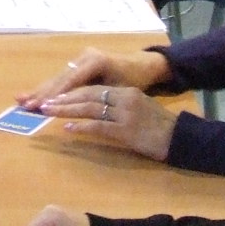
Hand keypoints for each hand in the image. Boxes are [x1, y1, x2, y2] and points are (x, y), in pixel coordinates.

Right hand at [16, 47, 171, 109]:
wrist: (141, 65)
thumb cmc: (134, 79)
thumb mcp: (120, 90)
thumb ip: (98, 96)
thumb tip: (77, 105)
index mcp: (96, 61)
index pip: (72, 80)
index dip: (56, 94)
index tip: (42, 105)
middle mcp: (84, 57)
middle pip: (60, 78)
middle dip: (42, 93)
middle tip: (24, 104)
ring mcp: (79, 59)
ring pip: (57, 78)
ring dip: (40, 90)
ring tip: (21, 100)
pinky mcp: (77, 64)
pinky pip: (61, 78)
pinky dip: (47, 88)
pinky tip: (32, 94)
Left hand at [39, 84, 174, 160]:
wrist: (181, 138)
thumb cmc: (160, 126)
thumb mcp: (140, 108)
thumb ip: (119, 105)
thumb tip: (95, 109)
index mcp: (127, 91)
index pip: (93, 88)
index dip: (71, 92)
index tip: (54, 96)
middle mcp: (125, 98)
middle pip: (88, 95)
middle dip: (63, 99)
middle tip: (43, 103)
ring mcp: (125, 114)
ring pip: (90, 108)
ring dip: (67, 110)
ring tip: (49, 112)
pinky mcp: (126, 130)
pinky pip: (99, 126)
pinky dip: (82, 127)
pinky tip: (68, 129)